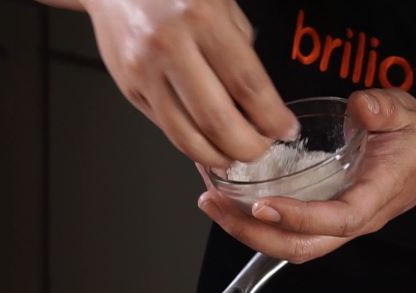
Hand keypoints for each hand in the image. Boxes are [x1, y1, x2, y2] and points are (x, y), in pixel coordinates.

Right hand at [81, 0, 298, 167]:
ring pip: (186, 136)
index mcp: (201, 18)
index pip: (247, 84)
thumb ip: (238, 45)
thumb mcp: (218, 1)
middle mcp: (169, 47)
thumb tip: (257, 97)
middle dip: (247, 147)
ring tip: (235, 156)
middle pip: (216, 120)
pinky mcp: (129, 89)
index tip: (286, 129)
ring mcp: (144, 72)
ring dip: (218, 156)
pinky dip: (192, 144)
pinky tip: (208, 144)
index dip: (271, 116)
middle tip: (261, 150)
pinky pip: (166, 128)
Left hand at [197, 89, 415, 262]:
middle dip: (254, 233)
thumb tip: (362, 106)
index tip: (263, 205)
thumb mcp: (405, 112)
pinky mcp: (320, 221)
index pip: (338, 219)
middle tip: (216, 205)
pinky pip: (284, 234)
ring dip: (246, 232)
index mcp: (375, 197)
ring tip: (211, 204)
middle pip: (301, 247)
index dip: (300, 217)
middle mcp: (353, 221)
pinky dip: (253, 224)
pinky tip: (226, 202)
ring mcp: (334, 227)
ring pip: (288, 246)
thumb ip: (385, 108)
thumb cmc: (414, 138)